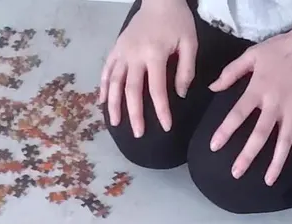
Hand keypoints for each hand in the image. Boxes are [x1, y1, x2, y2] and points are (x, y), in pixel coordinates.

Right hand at [99, 0, 197, 137]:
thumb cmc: (178, 21)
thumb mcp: (190, 43)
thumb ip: (186, 70)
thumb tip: (180, 94)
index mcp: (154, 55)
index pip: (157, 89)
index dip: (161, 110)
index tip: (165, 127)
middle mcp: (134, 55)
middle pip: (131, 90)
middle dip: (134, 114)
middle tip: (137, 134)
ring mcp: (122, 52)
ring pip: (114, 82)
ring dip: (114, 104)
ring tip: (115, 123)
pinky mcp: (116, 48)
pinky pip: (107, 69)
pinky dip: (103, 85)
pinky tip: (101, 101)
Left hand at [208, 33, 291, 185]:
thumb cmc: (281, 48)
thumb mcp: (252, 54)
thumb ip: (231, 72)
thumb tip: (212, 88)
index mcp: (259, 89)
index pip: (238, 114)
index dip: (226, 131)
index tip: (214, 147)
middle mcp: (276, 103)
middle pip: (261, 134)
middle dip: (248, 155)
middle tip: (236, 173)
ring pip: (285, 141)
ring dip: (276, 162)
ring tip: (268, 181)